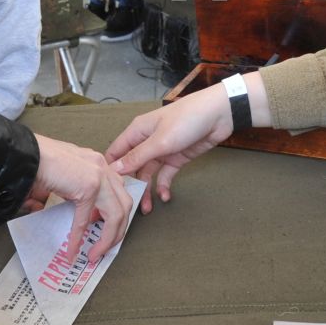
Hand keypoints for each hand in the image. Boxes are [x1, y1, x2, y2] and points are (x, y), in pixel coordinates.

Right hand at [29, 133, 133, 263]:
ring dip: (109, 238)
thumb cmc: (35, 160)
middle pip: (124, 204)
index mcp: (96, 163)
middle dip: (118, 230)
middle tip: (106, 246)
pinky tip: (73, 251)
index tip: (102, 232)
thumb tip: (44, 209)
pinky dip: (79, 239)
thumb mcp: (59, 177)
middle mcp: (101, 167)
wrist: (23, 153)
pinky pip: (85, 221)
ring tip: (96, 253)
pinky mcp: (88, 187)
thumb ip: (62, 193)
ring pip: (117, 214)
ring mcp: (98, 176)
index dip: (113, 216)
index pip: (117, 192)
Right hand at [106, 85, 233, 212]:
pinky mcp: (176, 158)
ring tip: (146, 209)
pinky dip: (163, 185)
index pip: (116, 152)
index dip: (110, 170)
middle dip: (130, 185)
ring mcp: (162, 150)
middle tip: (128, 205)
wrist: (219, 115)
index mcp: (137, 131)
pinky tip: (165, 197)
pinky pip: (165, 174)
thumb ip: (137, 157)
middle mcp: (146, 141)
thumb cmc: (186, 120)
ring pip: (148, 173)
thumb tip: (113, 169)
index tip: (106, 191)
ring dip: (146, 190)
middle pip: (131, 166)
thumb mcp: (159, 140)